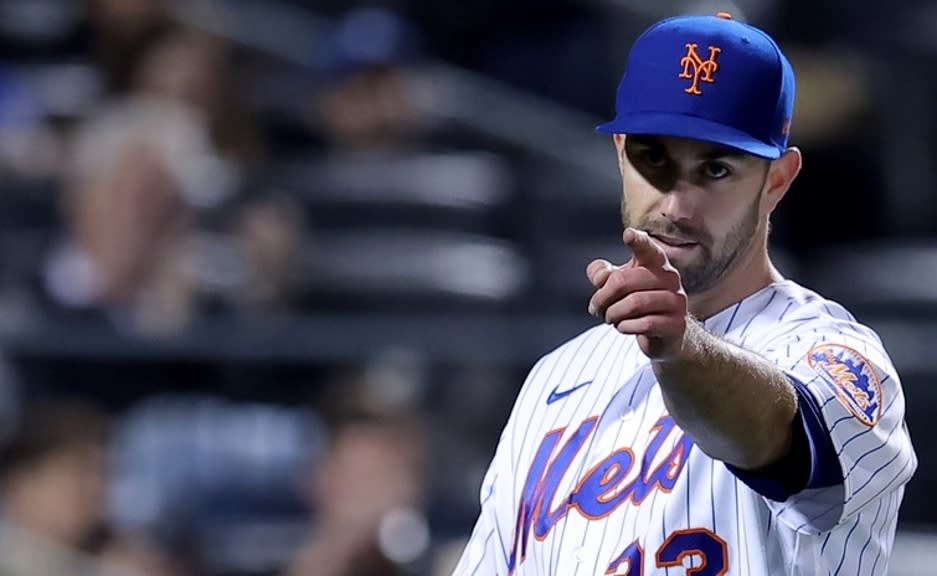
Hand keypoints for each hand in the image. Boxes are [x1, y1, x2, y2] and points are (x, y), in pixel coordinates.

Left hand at [586, 228, 687, 359]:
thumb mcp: (617, 284)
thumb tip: (600, 276)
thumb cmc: (638, 302)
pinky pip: (645, 324)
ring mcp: (676, 301)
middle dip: (602, 297)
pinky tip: (623, 326)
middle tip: (596, 308)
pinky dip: (625, 327)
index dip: (638, 241)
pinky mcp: (677, 324)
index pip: (647, 248)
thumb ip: (602, 274)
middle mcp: (670, 277)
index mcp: (655, 262)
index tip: (627, 234)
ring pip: (634, 303)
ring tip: (610, 318)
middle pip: (624, 280)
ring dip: (613, 314)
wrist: (663, 335)